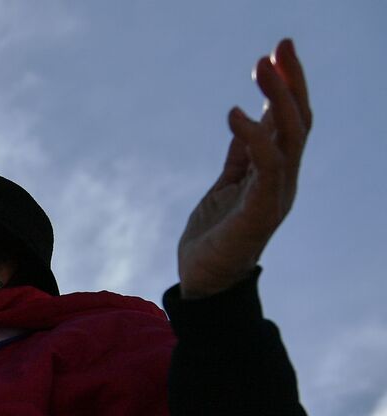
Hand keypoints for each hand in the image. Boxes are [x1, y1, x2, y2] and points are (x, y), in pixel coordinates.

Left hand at [177, 38, 310, 299]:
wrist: (203, 283)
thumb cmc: (215, 238)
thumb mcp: (227, 186)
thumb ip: (240, 156)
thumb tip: (245, 121)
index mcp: (277, 174)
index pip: (291, 121)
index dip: (287, 86)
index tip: (275, 52)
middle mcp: (284, 181)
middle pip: (299, 121)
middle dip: (292, 81)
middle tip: (279, 45)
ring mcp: (275, 196)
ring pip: (290, 137)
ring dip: (278, 99)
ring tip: (260, 67)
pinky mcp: (259, 212)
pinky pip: (264, 166)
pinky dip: (253, 137)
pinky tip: (234, 114)